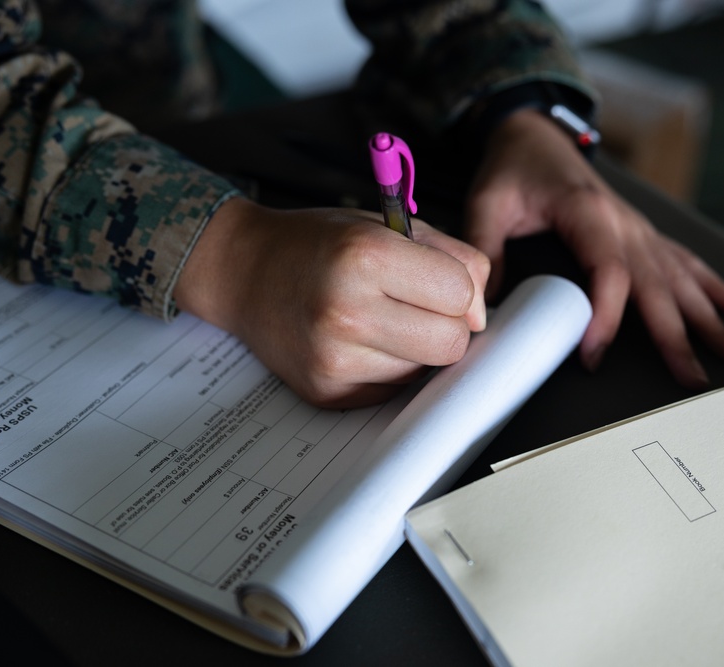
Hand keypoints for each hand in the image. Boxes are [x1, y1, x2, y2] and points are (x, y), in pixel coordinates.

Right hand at [175, 198, 488, 406]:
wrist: (244, 272)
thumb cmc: (317, 244)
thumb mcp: (388, 225)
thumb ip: (453, 258)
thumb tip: (478, 317)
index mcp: (366, 256)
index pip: (461, 294)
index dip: (458, 289)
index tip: (437, 282)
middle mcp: (346, 310)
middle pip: (449, 344)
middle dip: (444, 325)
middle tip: (414, 305)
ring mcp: (333, 358)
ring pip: (423, 373)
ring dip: (414, 350)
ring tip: (378, 319)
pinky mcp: (327, 391)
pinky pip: (392, 391)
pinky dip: (387, 368)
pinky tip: (357, 341)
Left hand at [465, 108, 723, 387]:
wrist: (536, 134)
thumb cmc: (514, 166)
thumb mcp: (486, 201)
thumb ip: (484, 249)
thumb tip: (483, 304)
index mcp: (586, 212)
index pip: (608, 271)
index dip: (607, 315)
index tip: (594, 354)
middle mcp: (623, 222)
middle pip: (656, 284)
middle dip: (677, 335)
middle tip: (691, 378)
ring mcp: (638, 227)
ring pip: (680, 277)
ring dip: (707, 317)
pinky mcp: (642, 232)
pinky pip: (683, 261)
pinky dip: (712, 286)